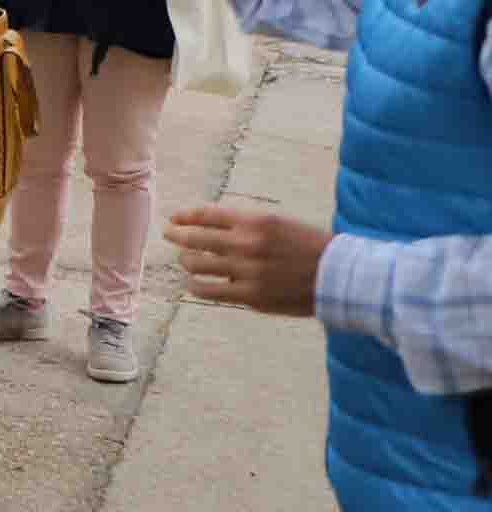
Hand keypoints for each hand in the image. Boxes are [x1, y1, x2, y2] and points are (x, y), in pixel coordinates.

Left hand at [171, 199, 325, 317]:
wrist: (340, 276)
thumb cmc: (311, 248)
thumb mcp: (281, 224)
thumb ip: (247, 226)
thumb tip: (212, 229)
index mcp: (256, 222)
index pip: (208, 215)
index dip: (186, 216)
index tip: (175, 218)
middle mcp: (247, 244)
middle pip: (195, 238)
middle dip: (178, 235)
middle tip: (170, 235)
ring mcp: (246, 271)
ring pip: (197, 264)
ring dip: (186, 260)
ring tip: (186, 260)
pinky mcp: (249, 295)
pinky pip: (208, 290)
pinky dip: (196, 285)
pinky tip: (194, 283)